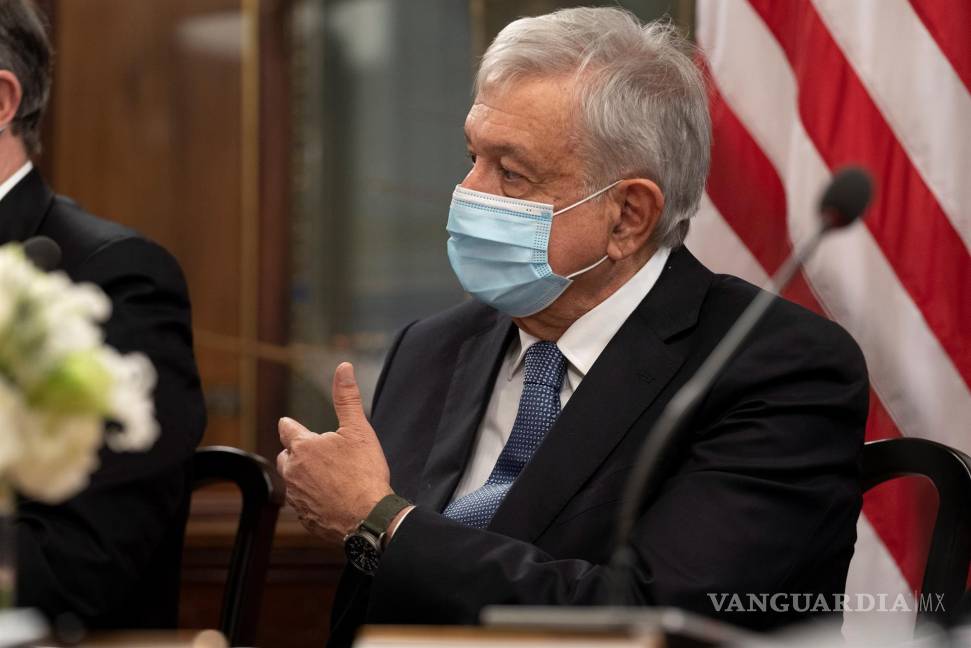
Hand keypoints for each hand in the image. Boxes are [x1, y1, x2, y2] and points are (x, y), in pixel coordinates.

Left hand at [277, 362, 392, 544]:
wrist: (368, 517)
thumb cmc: (364, 472)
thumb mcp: (358, 429)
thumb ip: (346, 398)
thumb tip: (343, 367)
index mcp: (303, 447)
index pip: (287, 429)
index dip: (291, 425)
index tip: (290, 424)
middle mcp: (293, 472)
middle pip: (285, 456)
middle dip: (296, 452)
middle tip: (316, 453)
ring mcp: (296, 497)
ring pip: (293, 481)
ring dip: (303, 476)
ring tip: (324, 476)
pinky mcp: (304, 518)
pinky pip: (302, 504)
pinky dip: (311, 498)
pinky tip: (329, 498)